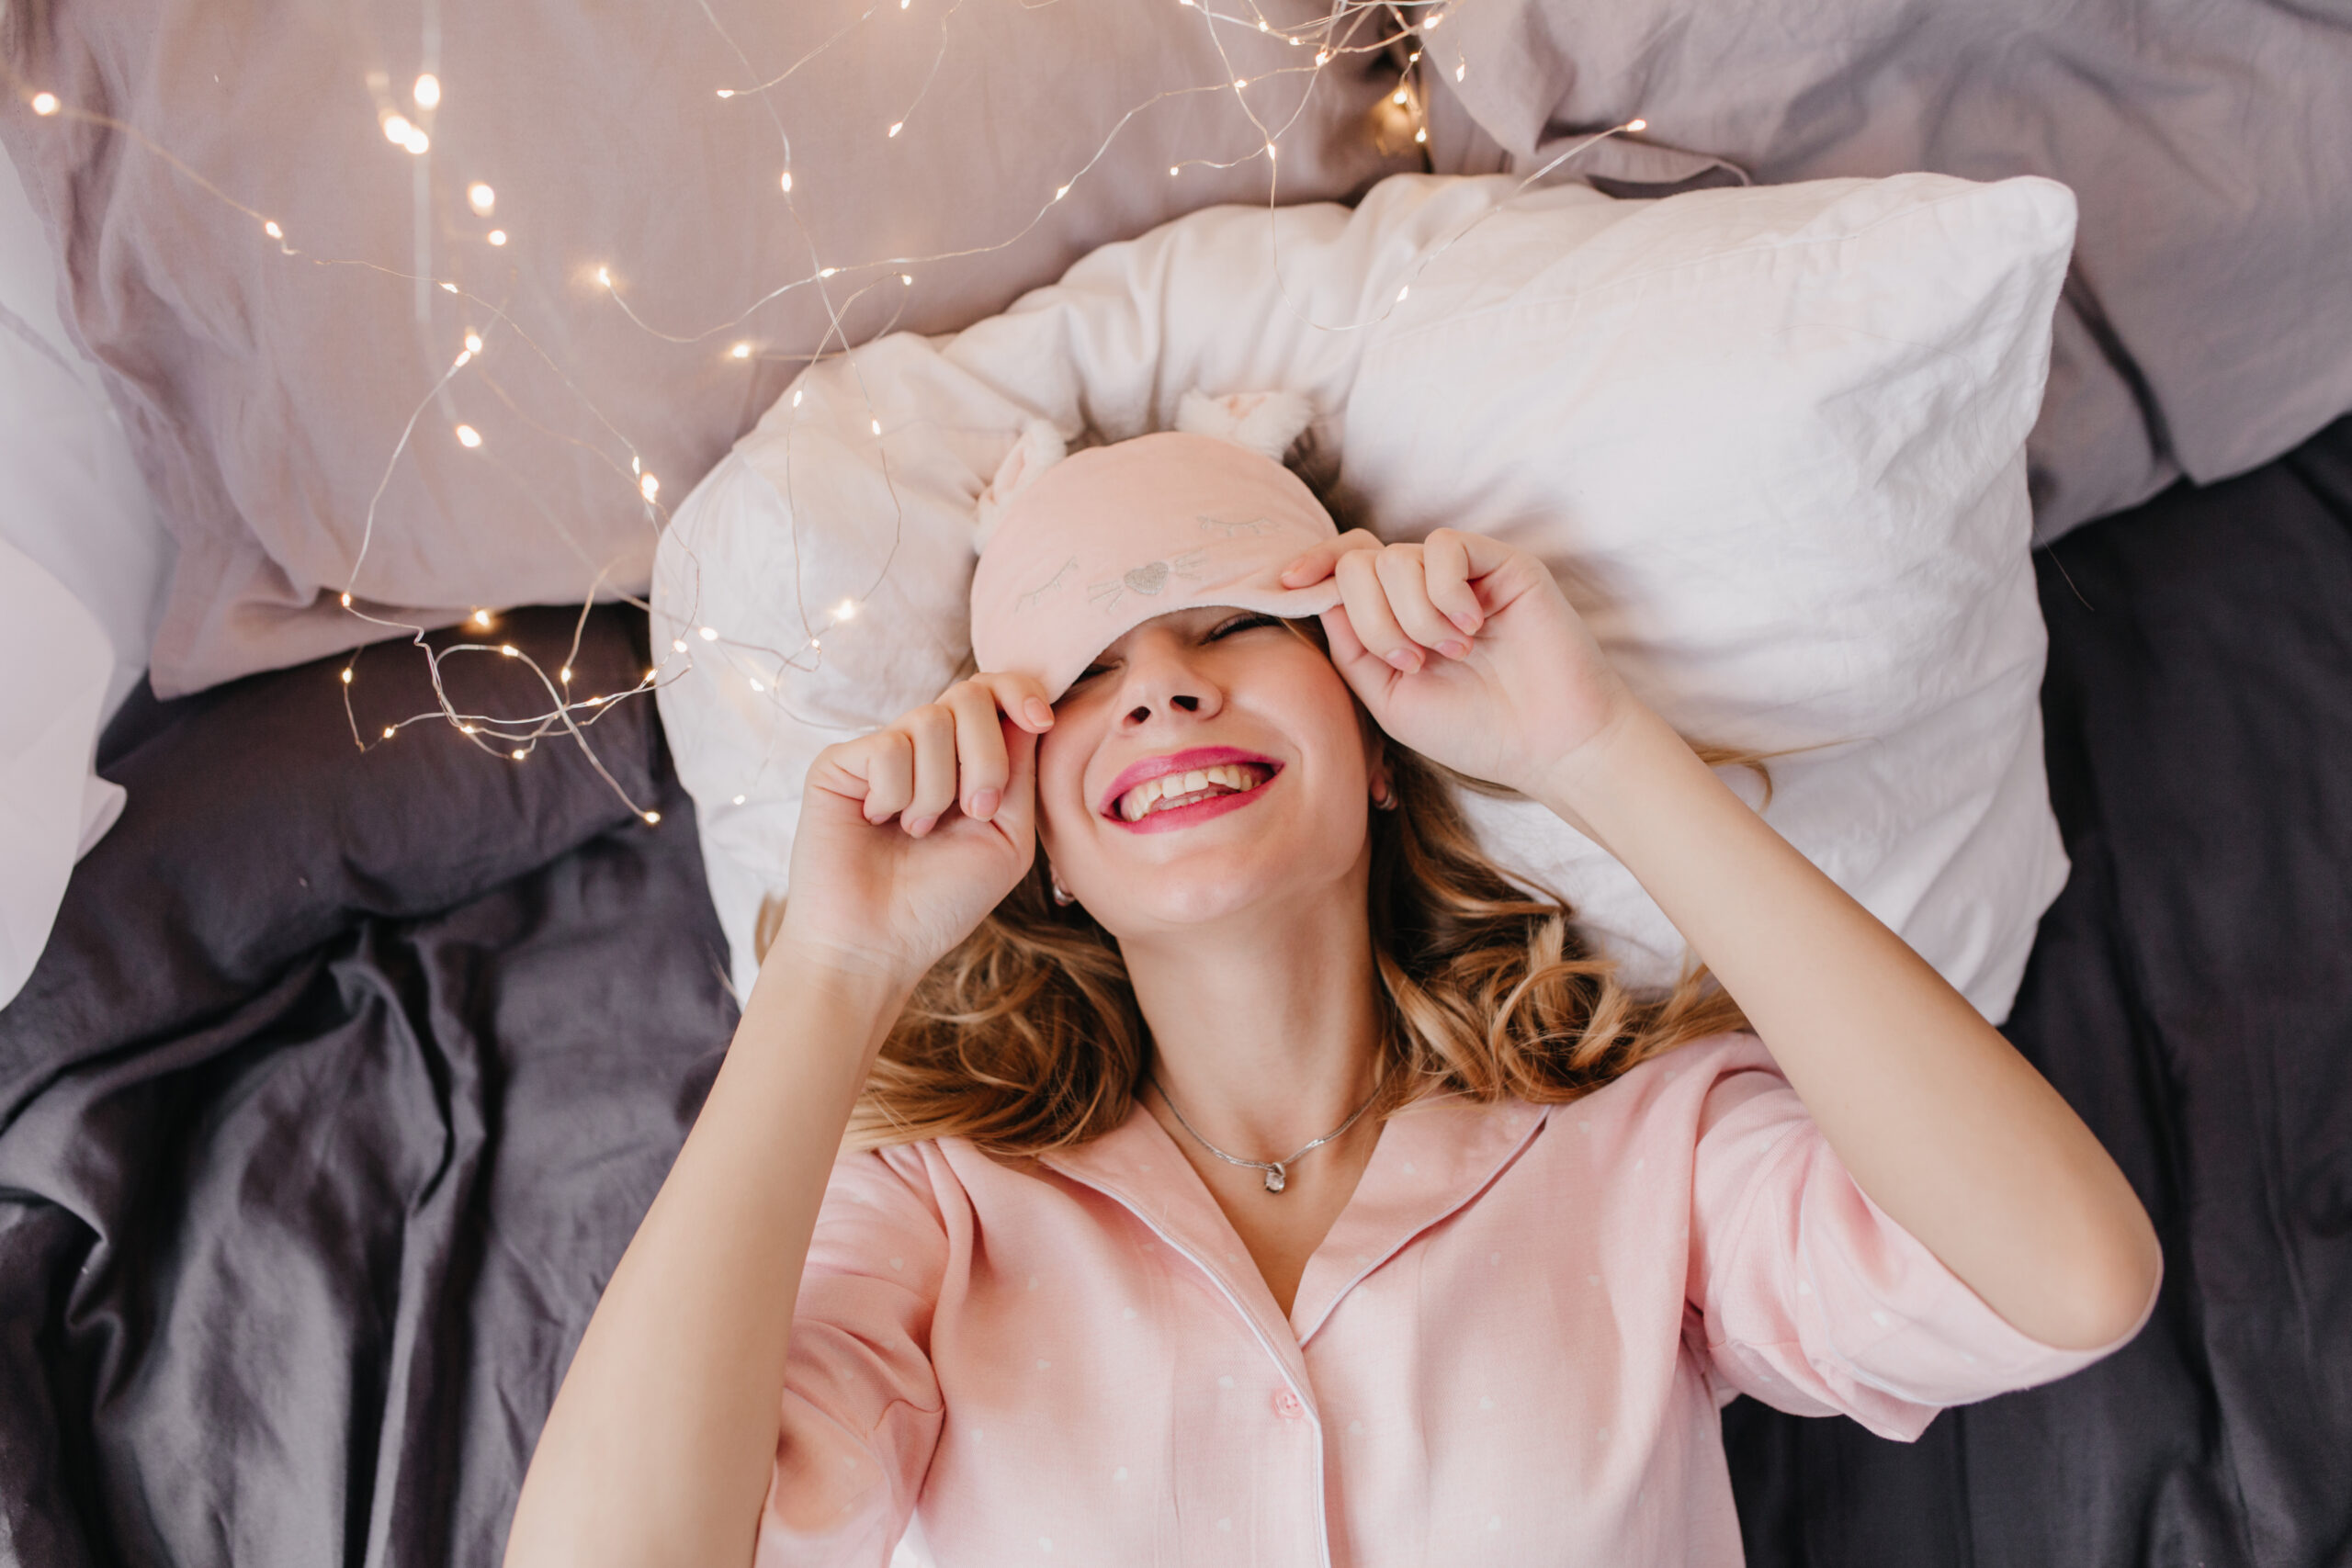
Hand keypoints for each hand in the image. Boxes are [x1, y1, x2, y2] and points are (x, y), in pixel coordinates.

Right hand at [771, 673, 1055, 987]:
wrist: (879, 944)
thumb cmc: (943, 899)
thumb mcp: (1008, 837)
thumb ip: (1020, 772)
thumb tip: (1028, 711)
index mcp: (965, 760)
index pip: (994, 692)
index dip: (1019, 691)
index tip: (1041, 721)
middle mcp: (923, 748)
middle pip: (969, 696)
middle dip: (987, 756)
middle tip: (976, 812)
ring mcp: (880, 752)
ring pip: (930, 720)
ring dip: (937, 790)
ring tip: (916, 831)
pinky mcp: (839, 763)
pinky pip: (888, 748)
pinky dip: (896, 795)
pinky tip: (878, 821)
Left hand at [1278, 528, 1636, 797]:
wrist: (1548, 744)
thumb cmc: (1473, 729)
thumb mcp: (1387, 698)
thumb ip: (1350, 647)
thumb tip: (1320, 595)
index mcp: (1398, 616)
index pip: (1345, 566)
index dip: (1313, 565)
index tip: (1287, 583)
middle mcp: (1427, 588)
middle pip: (1360, 563)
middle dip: (1373, 620)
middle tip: (1414, 662)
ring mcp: (1465, 573)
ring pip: (1396, 559)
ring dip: (1414, 617)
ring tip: (1453, 654)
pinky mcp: (1501, 562)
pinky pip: (1444, 547)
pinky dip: (1444, 593)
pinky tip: (1472, 627)